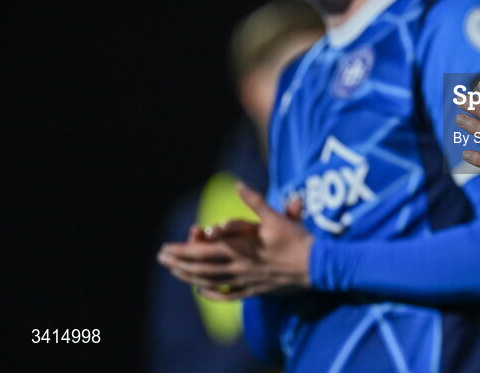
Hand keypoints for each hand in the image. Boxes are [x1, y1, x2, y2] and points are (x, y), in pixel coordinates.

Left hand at [157, 182, 312, 299]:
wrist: (316, 267)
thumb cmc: (296, 240)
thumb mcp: (276, 217)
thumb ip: (255, 201)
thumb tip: (238, 185)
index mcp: (241, 248)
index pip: (205, 250)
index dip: (185, 249)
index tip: (168, 247)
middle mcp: (239, 266)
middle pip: (202, 266)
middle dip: (179, 262)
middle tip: (162, 258)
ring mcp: (245, 280)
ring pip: (211, 281)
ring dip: (189, 276)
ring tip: (175, 272)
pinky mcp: (253, 291)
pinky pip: (227, 295)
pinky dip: (211, 293)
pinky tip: (201, 290)